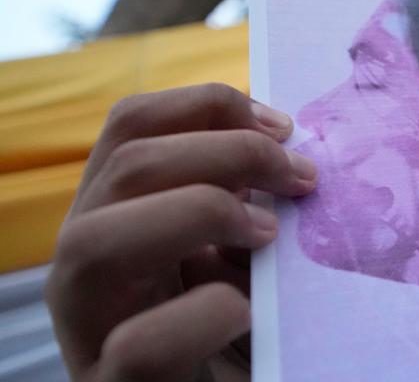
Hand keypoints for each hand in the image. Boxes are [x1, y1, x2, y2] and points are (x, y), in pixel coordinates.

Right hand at [45, 83, 316, 381]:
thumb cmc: (233, 325)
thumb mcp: (232, 248)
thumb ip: (240, 200)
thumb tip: (290, 150)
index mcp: (112, 215)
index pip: (130, 126)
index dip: (208, 106)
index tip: (284, 127)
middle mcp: (84, 265)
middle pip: (125, 165)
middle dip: (228, 153)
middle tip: (302, 177)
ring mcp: (89, 331)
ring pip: (96, 243)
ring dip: (201, 214)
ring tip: (270, 235)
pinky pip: (141, 345)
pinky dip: (204, 317)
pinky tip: (247, 309)